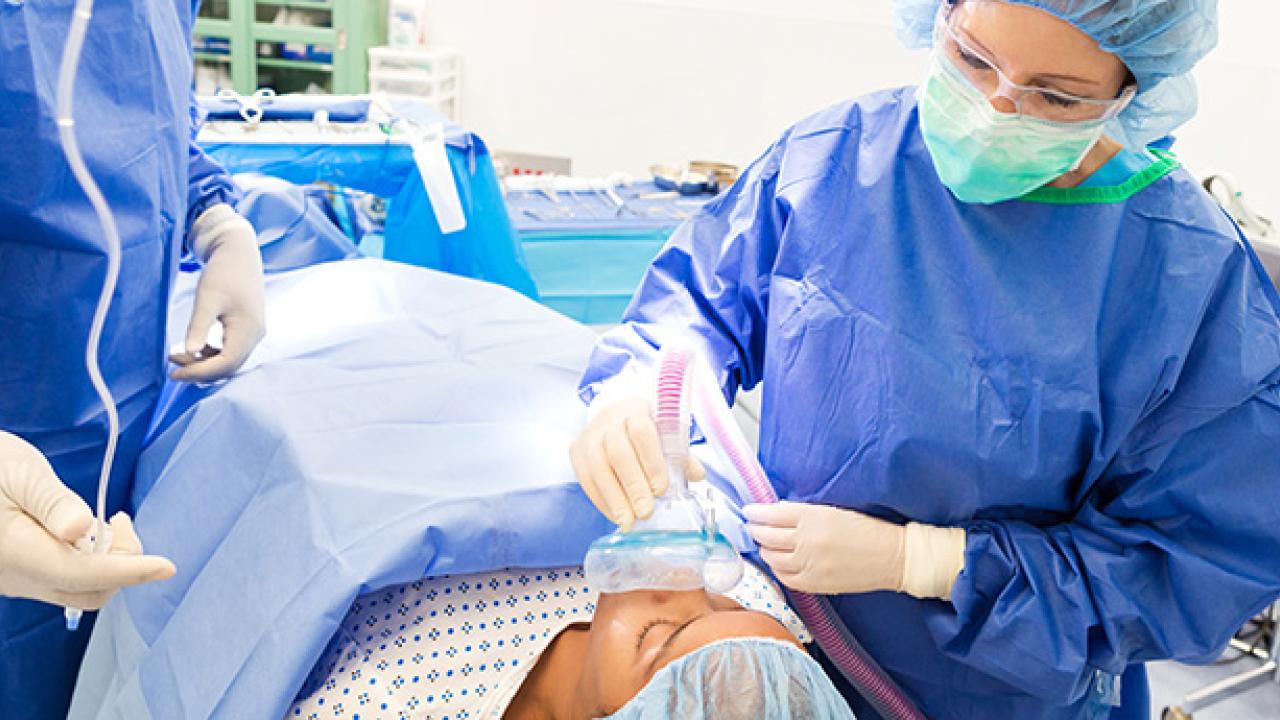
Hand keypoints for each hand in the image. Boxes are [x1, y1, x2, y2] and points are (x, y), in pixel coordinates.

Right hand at [0, 433, 175, 608]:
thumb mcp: (20, 473)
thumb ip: (52, 503)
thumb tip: (81, 530)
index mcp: (16, 553)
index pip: (84, 575)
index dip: (129, 572)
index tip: (166, 566)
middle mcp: (15, 578)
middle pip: (87, 591)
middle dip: (121, 563)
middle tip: (121, 520)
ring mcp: (16, 581)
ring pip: (78, 588)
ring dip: (105, 562)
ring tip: (105, 520)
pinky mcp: (19, 575)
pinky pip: (64, 580)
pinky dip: (88, 562)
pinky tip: (86, 531)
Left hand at [170, 204, 264, 381]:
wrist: (239, 253)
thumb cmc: (223, 272)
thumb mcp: (206, 298)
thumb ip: (198, 326)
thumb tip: (188, 352)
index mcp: (248, 329)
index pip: (225, 363)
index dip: (199, 372)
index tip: (174, 372)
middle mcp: (255, 335)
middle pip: (229, 366)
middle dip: (201, 370)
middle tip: (172, 365)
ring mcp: (253, 333)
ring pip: (230, 361)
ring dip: (206, 364)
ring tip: (179, 357)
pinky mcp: (247, 330)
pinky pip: (231, 352)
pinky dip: (212, 356)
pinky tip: (195, 349)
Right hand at [570, 392, 705, 530]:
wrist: (613, 416)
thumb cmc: (644, 429)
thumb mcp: (664, 433)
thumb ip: (680, 454)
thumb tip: (697, 475)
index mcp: (635, 409)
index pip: (642, 432)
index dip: (651, 461)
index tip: (661, 489)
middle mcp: (609, 420)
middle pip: (618, 453)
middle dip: (633, 486)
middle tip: (646, 512)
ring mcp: (589, 435)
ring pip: (598, 468)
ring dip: (614, 499)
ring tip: (628, 522)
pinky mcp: (576, 451)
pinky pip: (585, 479)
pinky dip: (601, 500)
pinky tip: (615, 515)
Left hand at [743, 502, 906, 594]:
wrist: (892, 557)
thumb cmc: (866, 529)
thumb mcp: (834, 511)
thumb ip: (804, 513)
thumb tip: (777, 512)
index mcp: (813, 517)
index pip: (772, 514)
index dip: (755, 513)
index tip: (748, 511)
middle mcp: (807, 540)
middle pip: (766, 535)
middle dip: (755, 530)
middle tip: (752, 527)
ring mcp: (809, 564)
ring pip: (772, 557)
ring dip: (765, 549)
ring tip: (765, 544)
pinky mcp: (815, 583)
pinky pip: (785, 577)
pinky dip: (777, 568)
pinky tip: (778, 562)